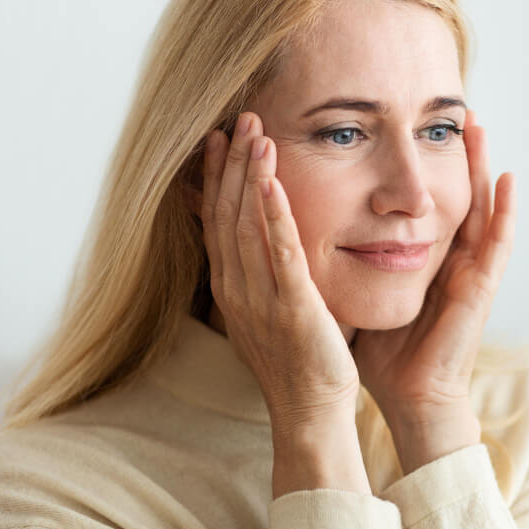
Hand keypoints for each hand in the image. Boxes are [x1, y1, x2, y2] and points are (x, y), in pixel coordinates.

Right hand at [199, 111, 359, 430]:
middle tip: (240, 118)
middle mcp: (237, 288)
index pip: (217, 219)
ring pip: (248, 226)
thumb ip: (258, 269)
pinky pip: (281, 255)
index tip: (221, 137)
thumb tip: (254, 234)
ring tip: (255, 133)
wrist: (310, 409)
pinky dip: (275, 216)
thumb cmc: (297, 357)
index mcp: (230, 286)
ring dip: (250, 177)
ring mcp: (261, 298)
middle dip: (232, 164)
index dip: (217, 176)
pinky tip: (273, 183)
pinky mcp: (293, 308)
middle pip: (227, 213)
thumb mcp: (266, 307)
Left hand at [350, 109, 516, 472]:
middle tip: (452, 110)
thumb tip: (305, 233)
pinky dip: (505, 212)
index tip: (408, 126)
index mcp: (424, 259)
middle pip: (456, 194)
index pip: (425, 201)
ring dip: (481, 166)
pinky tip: (506, 179)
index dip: (421, 164)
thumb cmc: (385, 352)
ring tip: (478, 126)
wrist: (408, 398)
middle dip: (454, 153)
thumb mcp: (361, 294)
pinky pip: (498, 245)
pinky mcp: (480, 290)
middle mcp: (451, 259)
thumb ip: (345, 264)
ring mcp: (470, 272)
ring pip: (481, 208)